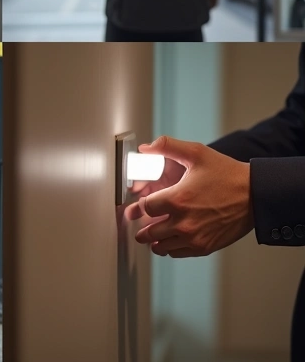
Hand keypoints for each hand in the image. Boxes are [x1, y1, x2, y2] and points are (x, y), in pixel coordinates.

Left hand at [127, 136, 253, 257]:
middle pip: (148, 232)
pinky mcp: (205, 247)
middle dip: (143, 226)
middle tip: (143, 222)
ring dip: (155, 239)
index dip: (143, 204)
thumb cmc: (227, 174)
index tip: (148, 202)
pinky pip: (176, 253)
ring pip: (160, 246)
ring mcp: (194, 238)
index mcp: (177, 200)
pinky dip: (170, 247)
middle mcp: (183, 223)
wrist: (256, 194)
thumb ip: (167, 146)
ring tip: (156, 231)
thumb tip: (145, 147)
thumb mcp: (197, 153)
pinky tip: (172, 238)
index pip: (144, 208)